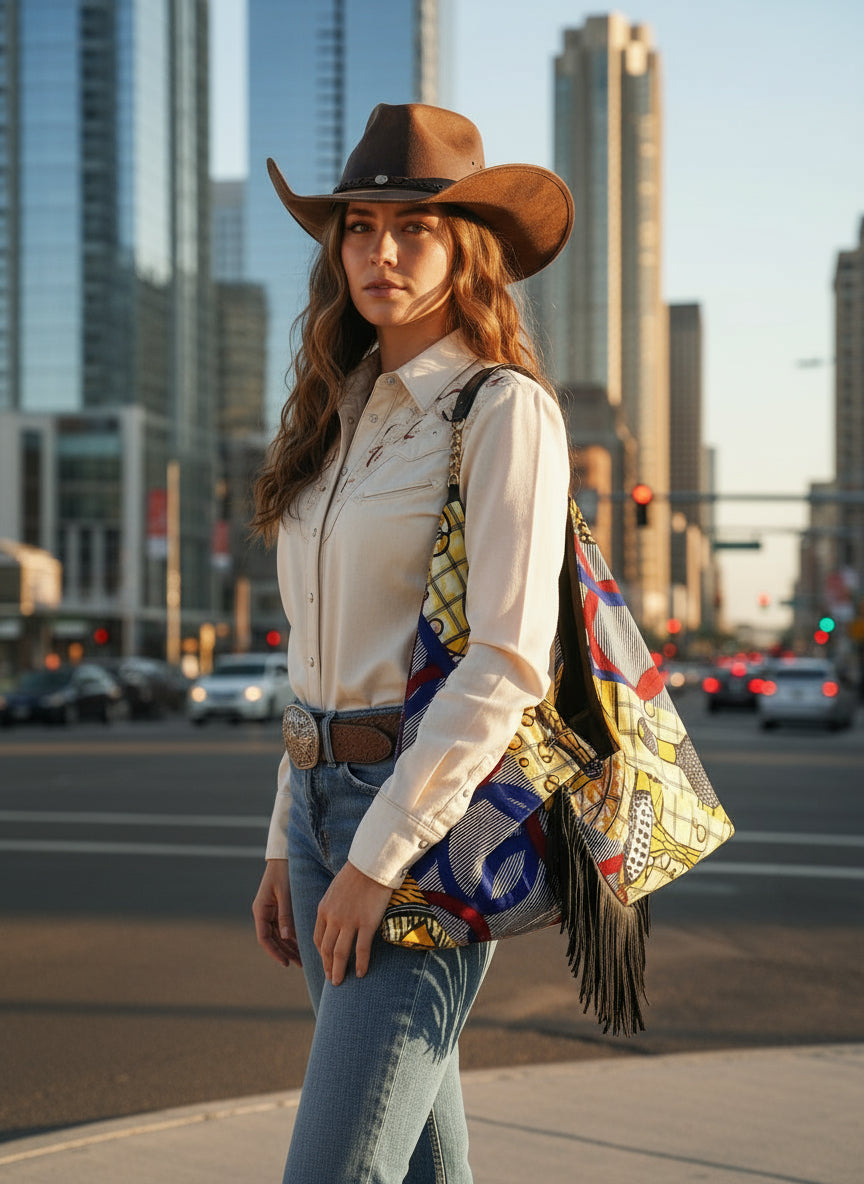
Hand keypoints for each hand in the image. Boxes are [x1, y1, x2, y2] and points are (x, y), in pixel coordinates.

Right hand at [252, 859, 301, 967]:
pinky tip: (302, 944)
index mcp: (261, 910)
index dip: (274, 952)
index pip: (264, 938)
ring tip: (303, 959)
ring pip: (279, 935)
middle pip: (273, 940)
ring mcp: (271, 911)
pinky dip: (292, 936)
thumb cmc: (283, 872)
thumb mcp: (285, 893)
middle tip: (301, 965)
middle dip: (286, 953)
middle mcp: (264, 913)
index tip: (285, 963)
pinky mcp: (279, 908)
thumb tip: (287, 937)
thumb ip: (285, 914)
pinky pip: (284, 927)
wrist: (283, 855)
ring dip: (290, 947)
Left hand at [313, 862, 392, 985]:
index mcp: (324, 909)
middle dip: (327, 966)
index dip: (321, 954)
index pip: (318, 938)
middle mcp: (333, 918)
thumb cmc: (357, 873)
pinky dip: (360, 963)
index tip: (326, 962)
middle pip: (327, 949)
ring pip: (340, 953)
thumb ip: (332, 905)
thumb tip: (334, 916)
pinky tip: (361, 973)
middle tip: (331, 979)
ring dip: (338, 970)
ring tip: (339, 983)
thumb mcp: (336, 888)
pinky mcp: (366, 923)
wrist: (371, 863)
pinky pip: (361, 949)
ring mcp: (350, 922)